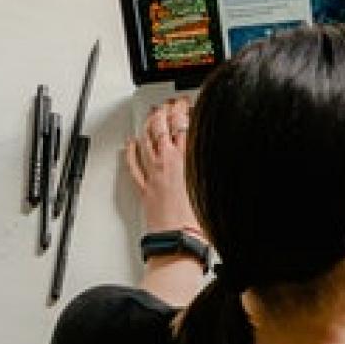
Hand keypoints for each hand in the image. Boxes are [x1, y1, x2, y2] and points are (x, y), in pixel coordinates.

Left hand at [125, 97, 202, 234]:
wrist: (181, 240)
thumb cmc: (200, 220)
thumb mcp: (214, 184)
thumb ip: (211, 162)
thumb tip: (213, 150)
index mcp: (188, 158)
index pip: (184, 124)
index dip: (183, 109)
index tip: (185, 103)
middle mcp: (168, 162)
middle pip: (163, 127)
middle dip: (165, 112)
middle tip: (168, 105)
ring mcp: (153, 174)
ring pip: (146, 141)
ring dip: (148, 124)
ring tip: (151, 115)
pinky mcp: (145, 188)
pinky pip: (133, 164)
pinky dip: (130, 151)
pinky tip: (129, 144)